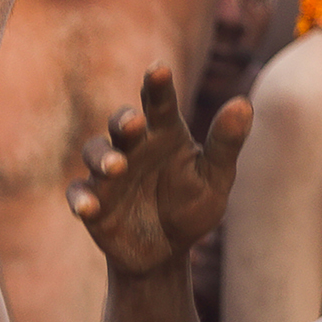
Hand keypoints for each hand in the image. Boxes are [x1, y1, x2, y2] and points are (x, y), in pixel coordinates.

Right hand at [67, 67, 251, 277]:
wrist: (166, 251)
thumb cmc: (193, 206)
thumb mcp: (216, 178)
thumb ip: (226, 143)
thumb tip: (243, 102)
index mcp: (166, 135)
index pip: (161, 104)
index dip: (158, 86)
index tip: (158, 69)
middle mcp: (134, 147)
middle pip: (122, 124)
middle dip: (124, 120)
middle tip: (134, 124)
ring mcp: (109, 173)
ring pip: (95, 151)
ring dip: (102, 157)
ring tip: (116, 167)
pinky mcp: (93, 200)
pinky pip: (79, 193)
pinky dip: (81, 198)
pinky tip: (88, 208)